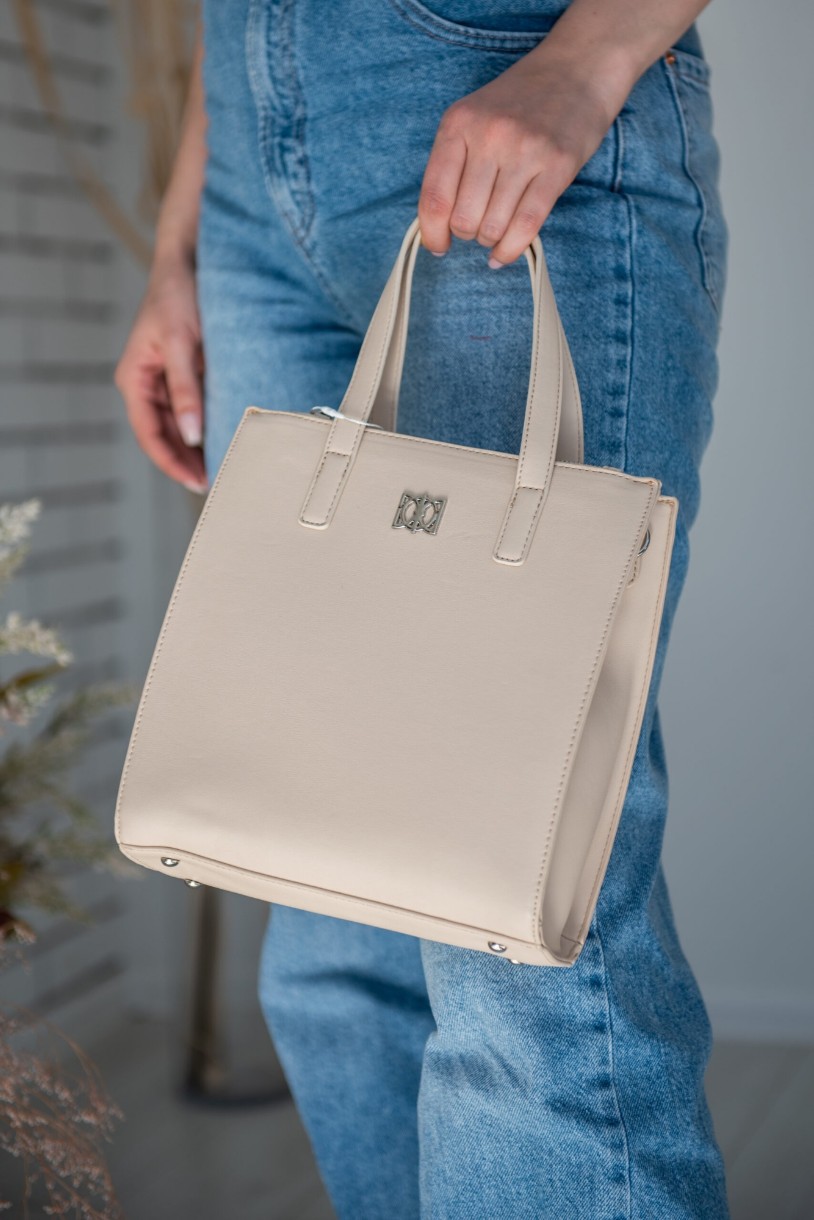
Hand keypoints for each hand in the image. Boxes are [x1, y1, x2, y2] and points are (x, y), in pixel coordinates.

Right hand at [114, 255, 208, 491]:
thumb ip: (186, 389)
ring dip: (200, 446)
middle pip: (166, 435)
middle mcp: (148, 383)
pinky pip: (198, 408)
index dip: (172, 462)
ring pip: (182, 425)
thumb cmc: (180, 293)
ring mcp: (168, 380)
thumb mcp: (181, 342)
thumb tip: (193, 435)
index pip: (149, 433)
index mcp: (135, 378)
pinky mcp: (189, 373)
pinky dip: (211, 424)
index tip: (198, 482)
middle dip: (188, 460)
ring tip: (226, 465)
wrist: (192, 259)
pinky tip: (230, 436)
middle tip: (218, 482)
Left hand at [418, 40, 632, 266]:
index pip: (434, 197)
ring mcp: (524, 150)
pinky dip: (510, 250)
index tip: (438, 247)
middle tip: (478, 225)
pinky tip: (503, 254)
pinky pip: (526, 226)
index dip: (432, 234)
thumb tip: (436, 227)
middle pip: (463, 219)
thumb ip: (453, 163)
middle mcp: (489, 136)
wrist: (577, 68)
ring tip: (496, 229)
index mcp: (459, 123)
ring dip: (491, 240)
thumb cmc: (520, 102)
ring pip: (492, 227)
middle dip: (467, 234)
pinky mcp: (557, 166)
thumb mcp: (474, 118)